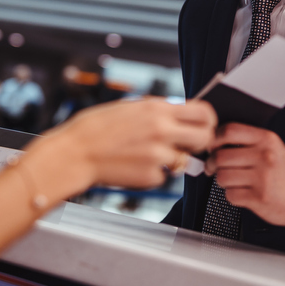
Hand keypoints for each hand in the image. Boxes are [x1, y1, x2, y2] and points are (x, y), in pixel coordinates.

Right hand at [44, 98, 215, 190]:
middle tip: (189, 145)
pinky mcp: (151, 177)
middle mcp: (162, 131)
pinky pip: (164, 176)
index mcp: (157, 109)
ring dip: (173, 159)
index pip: (204, 112)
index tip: (205, 125)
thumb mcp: (130, 108)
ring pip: (184, 160)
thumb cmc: (96, 128)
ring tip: (146, 154)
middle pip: (205, 138)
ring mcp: (158, 156)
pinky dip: (153, 173)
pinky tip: (133, 165)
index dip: (209, 120)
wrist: (75, 153)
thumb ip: (158, 112)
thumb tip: (180, 115)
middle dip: (202, 142)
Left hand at [204, 123, 284, 226]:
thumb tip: (212, 142)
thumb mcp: (271, 148)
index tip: (211, 147)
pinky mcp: (259, 198)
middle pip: (220, 156)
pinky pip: (230, 195)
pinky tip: (242, 193)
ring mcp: (263, 178)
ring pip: (222, 177)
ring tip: (232, 181)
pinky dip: (232, 196)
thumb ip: (246, 141)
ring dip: (222, 181)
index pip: (229, 131)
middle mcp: (265, 156)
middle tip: (213, 168)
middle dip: (211, 164)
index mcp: (266, 139)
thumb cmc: (282, 172)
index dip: (214, 140)